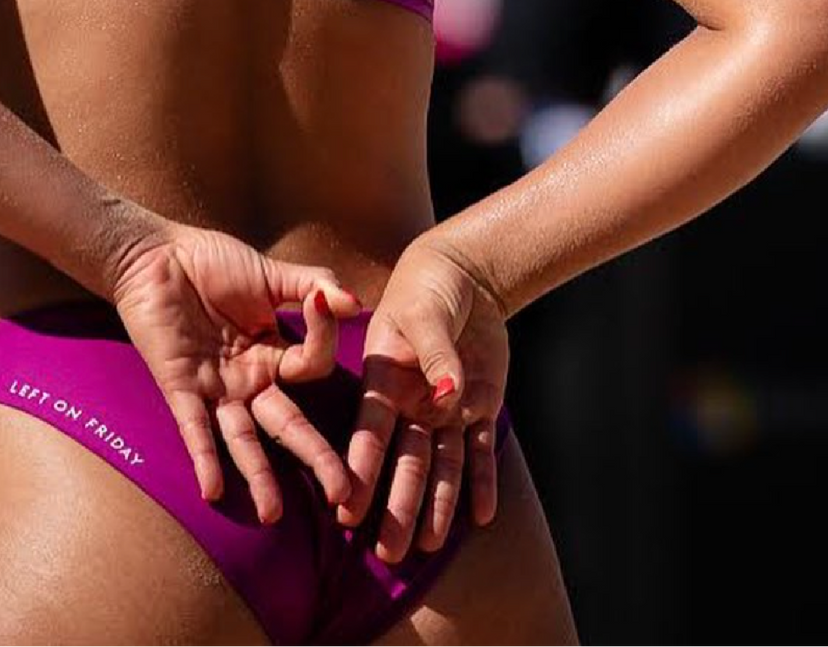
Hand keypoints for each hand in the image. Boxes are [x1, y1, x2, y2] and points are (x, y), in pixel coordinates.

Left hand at [106, 220, 362, 523]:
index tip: (325, 305)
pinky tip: (211, 490)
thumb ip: (316, 285)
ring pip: (242, 440)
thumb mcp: (273, 273)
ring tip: (273, 516)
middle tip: (343, 494)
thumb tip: (356, 304)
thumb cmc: (213, 262)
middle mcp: (249, 379)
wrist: (154, 256)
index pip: (312, 367)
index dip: (324, 339)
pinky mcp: (179, 388)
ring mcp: (216, 388)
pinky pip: (193, 430)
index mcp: (275, 353)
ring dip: (258, 477)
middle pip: (287, 426)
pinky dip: (203, 459)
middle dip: (316, 460)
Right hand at [344, 231, 510, 563]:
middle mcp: (411, 404)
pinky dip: (482, 483)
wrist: (465, 275)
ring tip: (428, 548)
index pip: (369, 434)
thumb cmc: (429, 287)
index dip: (359, 471)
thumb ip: (434, 354)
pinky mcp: (478, 407)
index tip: (345, 510)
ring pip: (442, 466)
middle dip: (396, 506)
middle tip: (387, 553)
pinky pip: (480, 451)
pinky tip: (481, 517)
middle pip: (404, 462)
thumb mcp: (425, 313)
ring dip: (437, 506)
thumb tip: (448, 397)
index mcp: (384, 382)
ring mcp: (445, 410)